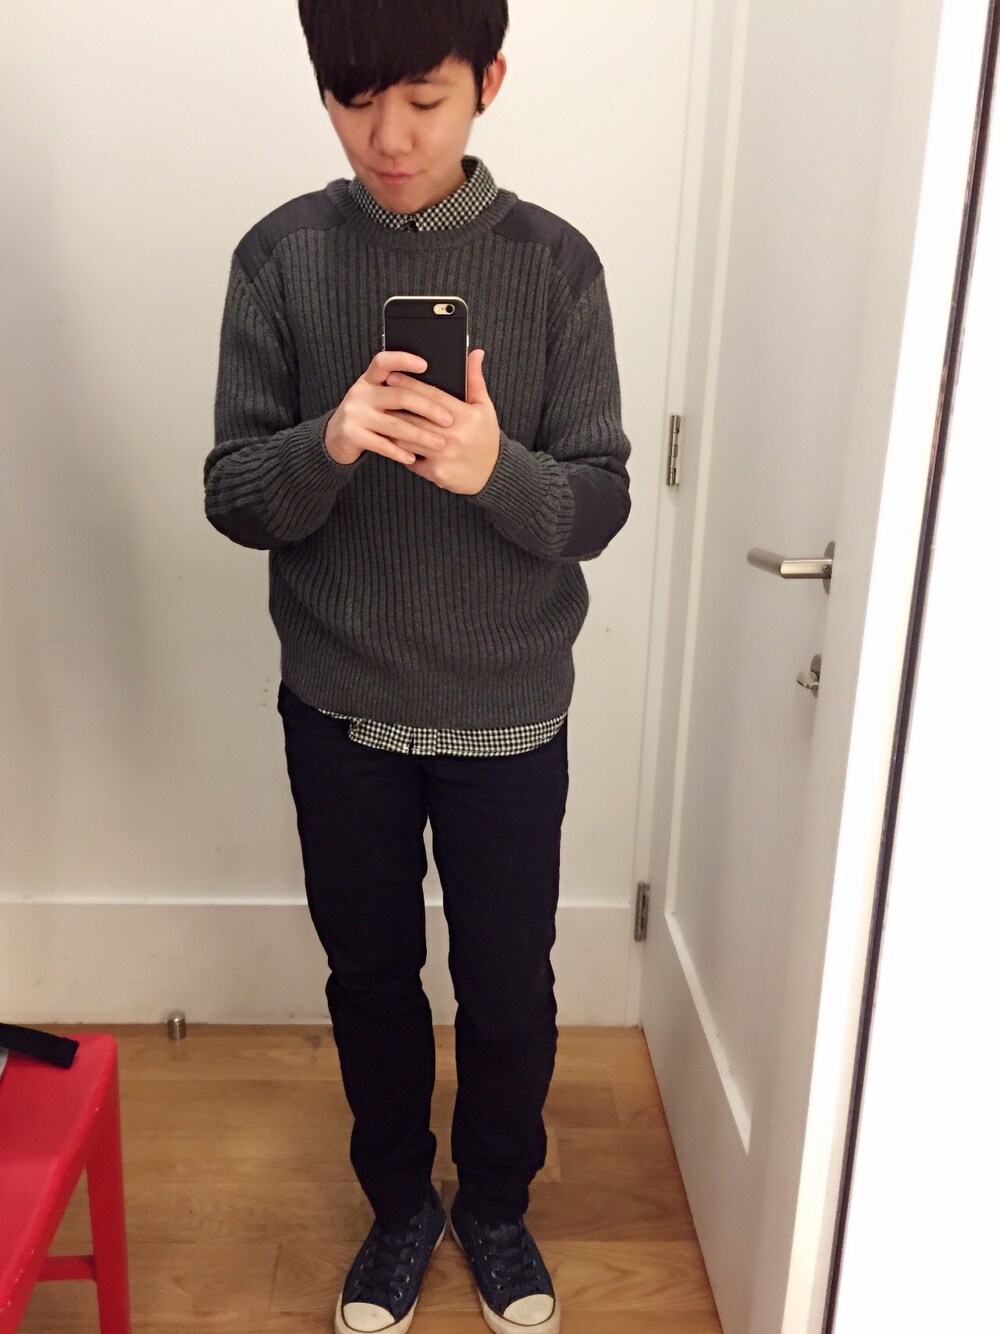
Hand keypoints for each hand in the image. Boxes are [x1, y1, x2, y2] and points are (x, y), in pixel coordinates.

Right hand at [324, 351, 454, 465]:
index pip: (384, 362)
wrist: (335, 438)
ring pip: (393, 424)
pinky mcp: (350, 434)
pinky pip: (380, 444)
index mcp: (370, 379)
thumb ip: (401, 391)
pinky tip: (414, 458)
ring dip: (420, 435)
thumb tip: (437, 385)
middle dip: (428, 408)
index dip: (403, 360)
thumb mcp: (379, 398)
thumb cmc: (369, 416)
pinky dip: (399, 452)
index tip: (425, 364)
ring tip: (440, 443)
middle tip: (449, 420)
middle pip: (399, 396)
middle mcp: (361, 392)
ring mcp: (354, 413)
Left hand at [385, 350, 500, 494]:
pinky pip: (411, 460)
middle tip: (378, 396)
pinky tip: (391, 443)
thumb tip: (475, 352)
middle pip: (415, 417)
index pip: (432, 396)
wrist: (493, 474)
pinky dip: (401, 452)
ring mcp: (445, 456)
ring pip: (408, 439)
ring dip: (392, 429)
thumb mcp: (484, 407)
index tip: (392, 377)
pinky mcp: (437, 473)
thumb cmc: (486, 437)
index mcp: (466, 416)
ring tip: (380, 418)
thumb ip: (475, 380)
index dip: (410, 385)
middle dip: (394, 406)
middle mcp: (455, 435)